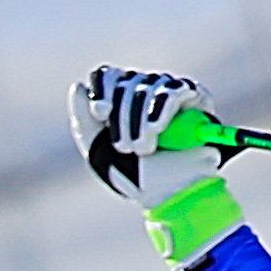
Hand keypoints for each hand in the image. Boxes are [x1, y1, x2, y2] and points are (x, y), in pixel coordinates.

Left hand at [71, 67, 217, 203]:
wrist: (173, 194)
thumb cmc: (134, 176)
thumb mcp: (99, 152)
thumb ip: (83, 120)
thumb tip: (77, 87)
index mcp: (117, 98)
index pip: (105, 76)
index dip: (101, 91)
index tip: (101, 114)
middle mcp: (142, 88)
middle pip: (124, 84)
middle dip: (121, 118)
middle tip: (125, 148)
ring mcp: (168, 89)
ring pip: (146, 88)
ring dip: (140, 120)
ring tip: (142, 149)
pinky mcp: (193, 96)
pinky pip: (172, 92)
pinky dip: (160, 111)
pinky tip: (157, 130)